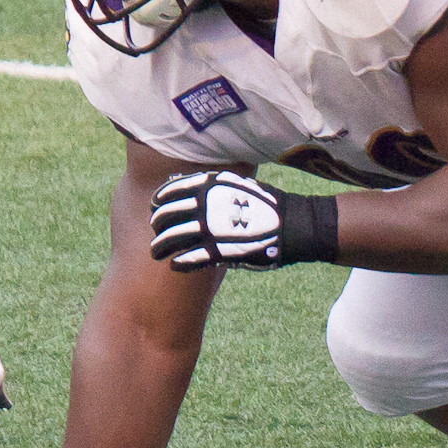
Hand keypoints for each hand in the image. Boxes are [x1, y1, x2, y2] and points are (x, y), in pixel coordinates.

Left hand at [150, 170, 285, 270]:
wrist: (292, 224)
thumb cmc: (265, 204)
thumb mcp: (236, 183)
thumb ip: (209, 185)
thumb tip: (181, 182)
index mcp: (208, 186)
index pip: (169, 192)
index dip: (158, 201)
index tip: (156, 209)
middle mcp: (205, 205)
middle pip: (165, 216)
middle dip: (157, 226)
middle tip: (157, 234)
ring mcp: (210, 229)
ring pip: (171, 239)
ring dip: (159, 247)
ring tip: (157, 253)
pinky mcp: (218, 251)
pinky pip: (188, 259)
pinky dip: (178, 263)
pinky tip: (175, 265)